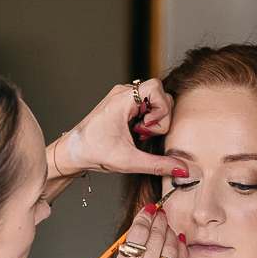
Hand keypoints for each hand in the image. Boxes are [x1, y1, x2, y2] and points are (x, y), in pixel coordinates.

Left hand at [49, 79, 179, 182]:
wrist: (74, 152)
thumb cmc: (94, 153)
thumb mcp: (129, 161)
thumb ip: (158, 165)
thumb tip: (182, 170)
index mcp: (120, 101)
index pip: (155, 87)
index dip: (160, 108)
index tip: (147, 126)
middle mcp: (122, 93)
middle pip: (159, 93)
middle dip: (159, 116)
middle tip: (144, 132)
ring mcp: (123, 96)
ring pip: (154, 97)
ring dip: (153, 117)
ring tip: (139, 132)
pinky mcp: (123, 102)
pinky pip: (146, 102)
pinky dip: (147, 117)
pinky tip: (136, 131)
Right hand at [100, 203, 181, 257]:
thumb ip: (125, 256)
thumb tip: (140, 229)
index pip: (137, 234)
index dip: (145, 217)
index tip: (149, 209)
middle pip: (156, 239)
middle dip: (160, 221)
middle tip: (161, 212)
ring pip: (171, 250)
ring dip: (171, 233)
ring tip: (169, 226)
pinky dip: (181, 251)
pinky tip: (179, 243)